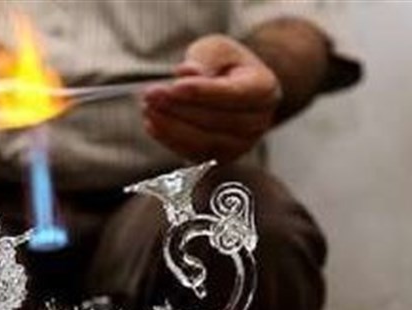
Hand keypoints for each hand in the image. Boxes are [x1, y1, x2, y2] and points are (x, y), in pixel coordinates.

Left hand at [143, 34, 280, 162]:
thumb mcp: (217, 49)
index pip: (233, 94)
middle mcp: (257, 123)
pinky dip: (170, 140)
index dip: (202, 92)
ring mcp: (240, 146)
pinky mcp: (220, 159)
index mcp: (264, 90)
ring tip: (148, 108)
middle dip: (179, 108)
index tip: (174, 86)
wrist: (234, 91)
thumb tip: (188, 72)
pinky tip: (152, 124)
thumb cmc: (225, 66)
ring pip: (203, 141)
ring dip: (170, 126)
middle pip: (215, 120)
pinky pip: (194, 154)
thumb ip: (205, 58)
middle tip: (150, 95)